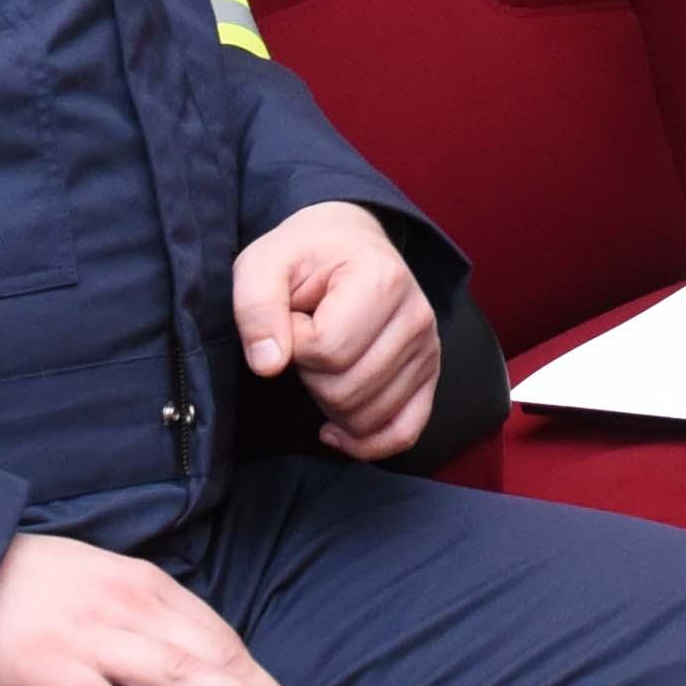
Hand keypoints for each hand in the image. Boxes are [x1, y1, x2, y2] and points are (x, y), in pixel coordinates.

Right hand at [0, 530, 313, 685]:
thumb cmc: (33, 587)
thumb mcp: (106, 588)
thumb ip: (152, 622)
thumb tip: (203, 665)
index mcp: (149, 590)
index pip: (222, 641)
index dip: (266, 682)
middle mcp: (130, 610)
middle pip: (212, 657)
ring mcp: (89, 638)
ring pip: (171, 672)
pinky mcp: (45, 667)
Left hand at [234, 199, 444, 461]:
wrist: (347, 242)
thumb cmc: (303, 255)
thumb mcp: (263, 263)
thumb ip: (256, 307)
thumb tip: (269, 365)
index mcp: (383, 280)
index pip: (327, 349)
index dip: (292, 343)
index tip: (292, 315)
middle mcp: (418, 317)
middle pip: (346, 389)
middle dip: (309, 375)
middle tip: (307, 338)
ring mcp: (429, 349)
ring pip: (367, 417)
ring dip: (329, 403)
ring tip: (325, 361)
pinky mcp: (429, 375)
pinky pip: (403, 434)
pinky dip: (366, 442)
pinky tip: (335, 427)